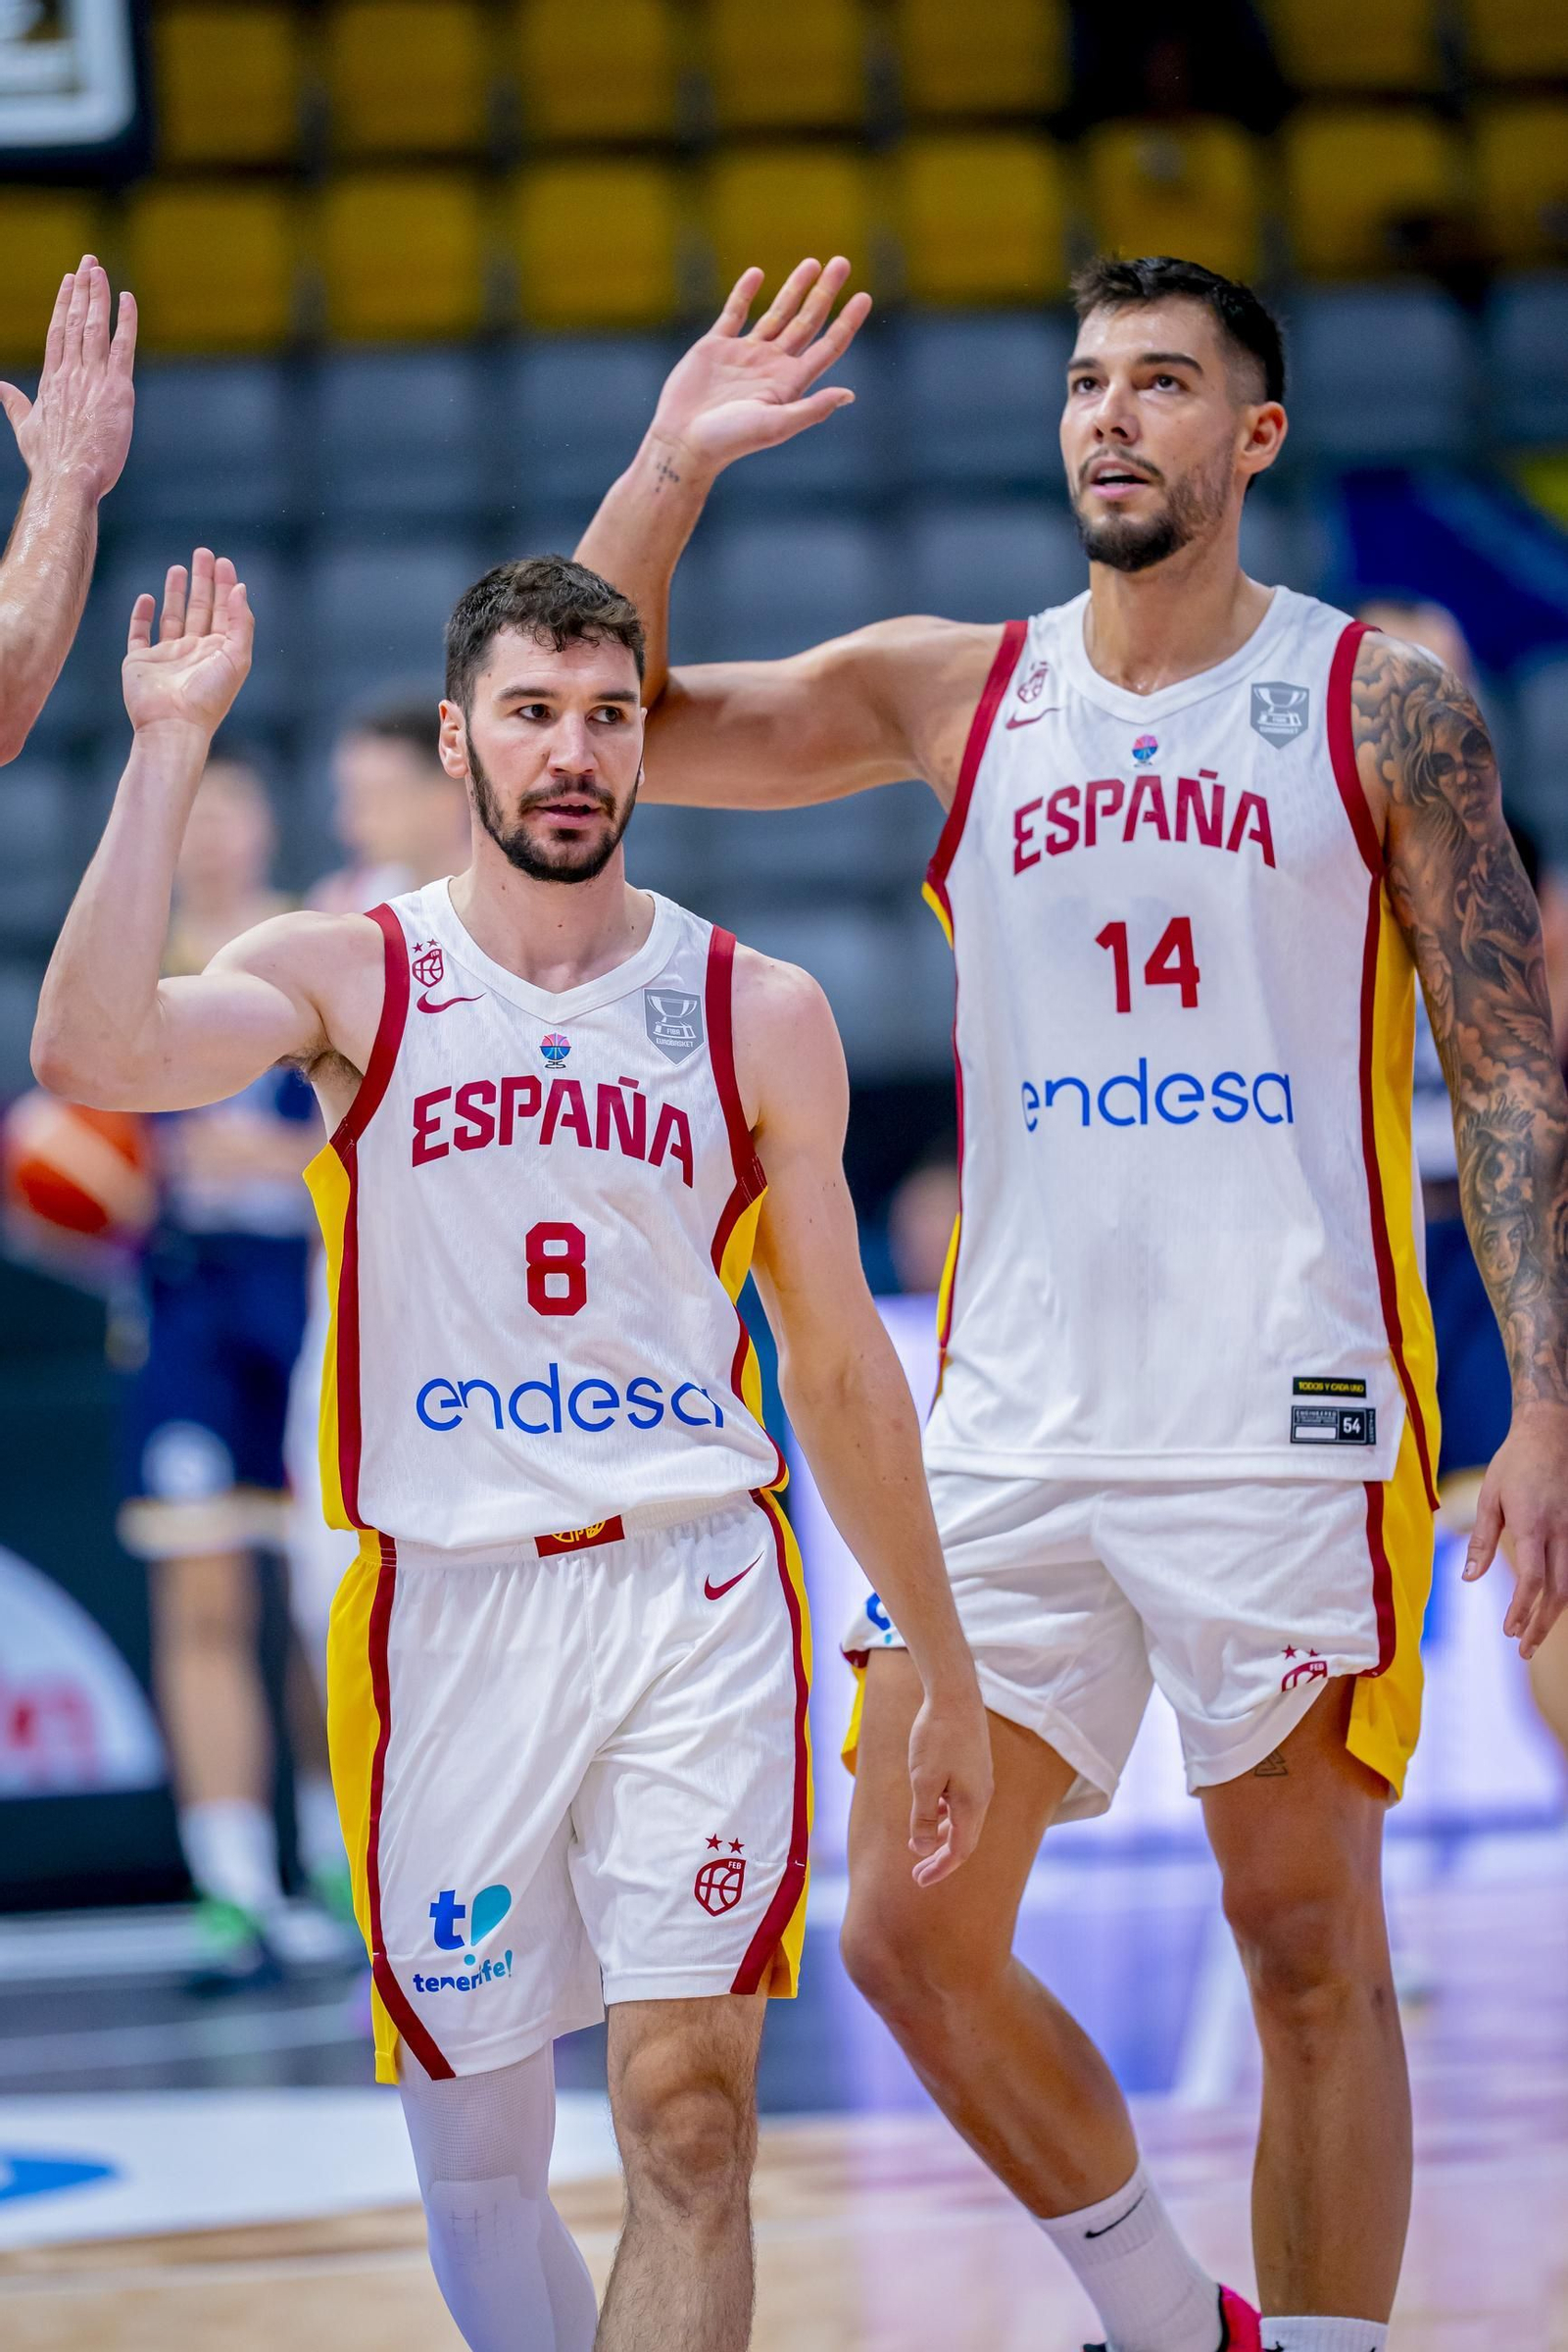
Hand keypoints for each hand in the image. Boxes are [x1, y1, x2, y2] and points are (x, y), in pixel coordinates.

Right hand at [0, 257, 136, 498]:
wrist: (68, 480)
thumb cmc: (49, 462)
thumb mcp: (26, 428)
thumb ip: (14, 404)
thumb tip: (0, 387)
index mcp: (51, 380)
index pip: (58, 332)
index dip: (64, 303)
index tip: (69, 281)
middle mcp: (70, 373)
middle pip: (75, 321)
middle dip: (82, 288)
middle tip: (89, 261)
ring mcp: (93, 379)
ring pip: (95, 326)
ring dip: (98, 295)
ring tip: (100, 269)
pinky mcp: (116, 390)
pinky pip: (122, 347)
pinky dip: (126, 322)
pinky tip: (127, 300)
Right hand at [123, 550, 252, 738]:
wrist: (173, 725)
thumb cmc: (208, 696)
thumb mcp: (236, 657)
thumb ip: (241, 623)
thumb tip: (241, 588)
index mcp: (219, 653)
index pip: (224, 612)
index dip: (225, 586)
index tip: (224, 561)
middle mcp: (194, 652)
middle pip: (200, 609)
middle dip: (202, 581)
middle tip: (203, 553)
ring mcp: (167, 656)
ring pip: (172, 617)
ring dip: (175, 593)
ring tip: (178, 568)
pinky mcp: (141, 661)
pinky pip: (139, 633)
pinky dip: (142, 615)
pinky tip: (147, 597)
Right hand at [647, 257, 871, 478]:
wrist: (682, 442)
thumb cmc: (730, 440)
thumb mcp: (775, 425)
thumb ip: (811, 409)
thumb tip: (850, 395)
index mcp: (790, 383)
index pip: (827, 347)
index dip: (846, 323)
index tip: (864, 297)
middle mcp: (772, 365)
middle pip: (807, 322)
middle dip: (824, 293)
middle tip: (842, 262)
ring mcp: (745, 354)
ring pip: (777, 313)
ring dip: (794, 288)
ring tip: (812, 263)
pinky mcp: (715, 347)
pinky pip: (734, 313)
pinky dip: (744, 292)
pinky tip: (757, 273)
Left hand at [907, 1681, 992, 1887]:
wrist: (955, 1693)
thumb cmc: (937, 1736)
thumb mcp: (922, 1781)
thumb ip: (922, 1817)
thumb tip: (921, 1848)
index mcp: (973, 1804)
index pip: (959, 1850)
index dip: (940, 1868)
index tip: (919, 1881)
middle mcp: (982, 1796)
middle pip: (964, 1839)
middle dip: (941, 1857)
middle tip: (917, 1873)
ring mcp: (980, 1780)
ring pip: (962, 1819)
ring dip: (942, 1835)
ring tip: (919, 1844)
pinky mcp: (974, 1766)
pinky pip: (961, 1801)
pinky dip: (945, 1813)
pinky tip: (930, 1809)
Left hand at [1463, 1399, 1567, 1658]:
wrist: (1551, 1432)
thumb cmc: (1514, 1463)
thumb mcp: (1490, 1497)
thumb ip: (1482, 1541)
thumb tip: (1470, 1579)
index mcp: (1534, 1525)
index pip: (1532, 1580)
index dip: (1522, 1610)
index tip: (1509, 1632)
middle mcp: (1561, 1532)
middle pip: (1558, 1591)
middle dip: (1541, 1624)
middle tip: (1523, 1648)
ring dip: (1555, 1614)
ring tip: (1534, 1635)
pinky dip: (1566, 1591)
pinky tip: (1553, 1606)